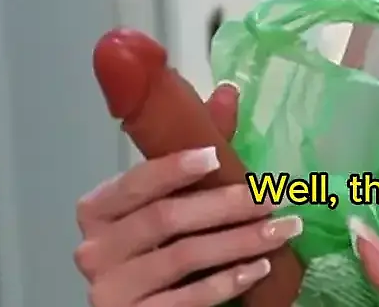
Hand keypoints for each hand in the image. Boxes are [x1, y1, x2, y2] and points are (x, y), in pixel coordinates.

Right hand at [73, 83, 304, 305]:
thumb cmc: (159, 250)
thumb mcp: (175, 199)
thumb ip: (194, 148)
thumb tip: (226, 93)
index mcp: (97, 210)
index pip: (136, 183)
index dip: (173, 167)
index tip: (215, 156)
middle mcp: (95, 249)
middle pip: (166, 218)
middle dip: (227, 205)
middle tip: (273, 197)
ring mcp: (111, 290)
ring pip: (184, 256)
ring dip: (241, 241)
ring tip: (283, 230)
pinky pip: (190, 298)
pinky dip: (230, 281)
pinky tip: (260, 267)